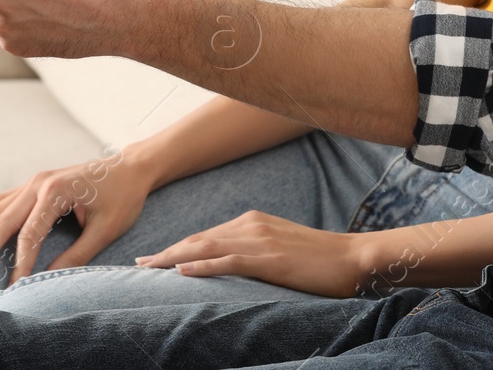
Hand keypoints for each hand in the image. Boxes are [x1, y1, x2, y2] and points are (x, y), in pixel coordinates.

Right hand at [0, 148, 149, 284]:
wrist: (133, 167)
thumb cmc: (124, 197)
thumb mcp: (105, 230)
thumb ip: (76, 254)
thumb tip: (48, 279)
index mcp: (56, 192)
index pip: (29, 235)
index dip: (20, 263)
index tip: (12, 285)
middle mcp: (39, 183)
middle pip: (3, 221)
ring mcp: (35, 181)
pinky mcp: (35, 183)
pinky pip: (3, 199)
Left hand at [137, 211, 381, 297]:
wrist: (353, 258)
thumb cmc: (320, 260)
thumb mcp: (282, 249)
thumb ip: (255, 252)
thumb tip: (231, 265)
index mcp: (254, 222)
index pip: (207, 234)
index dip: (178, 245)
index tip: (155, 257)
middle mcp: (252, 225)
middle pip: (199, 237)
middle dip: (167, 250)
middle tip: (139, 263)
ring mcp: (260, 240)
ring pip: (207, 246)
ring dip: (174, 256)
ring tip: (148, 268)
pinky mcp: (270, 259)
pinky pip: (229, 260)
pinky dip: (202, 264)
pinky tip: (182, 270)